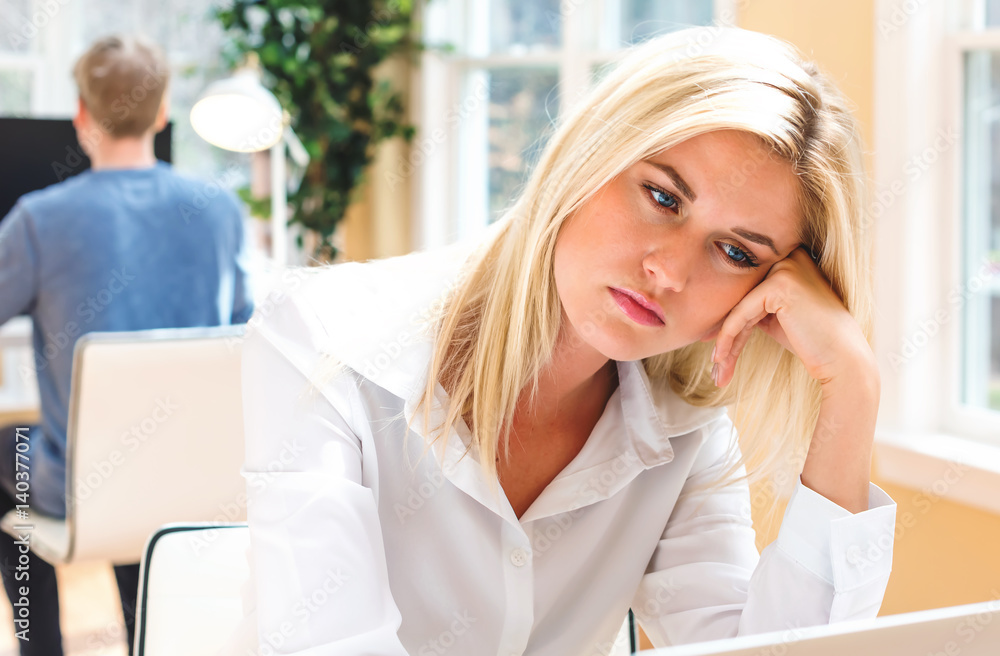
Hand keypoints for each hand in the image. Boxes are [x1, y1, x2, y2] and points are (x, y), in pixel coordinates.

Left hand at [709, 246, 875, 387]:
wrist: (842, 360)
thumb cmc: (811, 341)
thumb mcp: (776, 317)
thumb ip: (753, 306)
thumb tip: (718, 312)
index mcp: (790, 260)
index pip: (747, 289)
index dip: (726, 317)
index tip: (708, 340)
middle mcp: (789, 256)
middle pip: (741, 296)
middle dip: (722, 330)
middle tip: (713, 360)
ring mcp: (786, 266)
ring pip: (739, 307)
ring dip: (724, 341)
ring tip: (718, 369)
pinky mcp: (781, 283)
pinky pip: (742, 314)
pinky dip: (728, 338)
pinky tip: (721, 358)